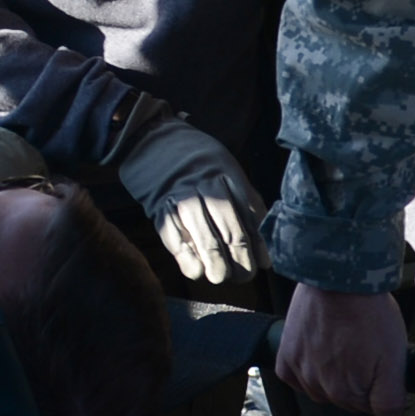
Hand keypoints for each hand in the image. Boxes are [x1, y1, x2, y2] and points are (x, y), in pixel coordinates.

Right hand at [113, 119, 268, 289]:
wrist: (151, 138)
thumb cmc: (195, 160)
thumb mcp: (226, 168)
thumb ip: (245, 202)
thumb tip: (263, 250)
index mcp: (228, 174)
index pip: (250, 214)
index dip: (258, 244)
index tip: (262, 264)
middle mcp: (207, 185)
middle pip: (230, 229)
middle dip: (240, 259)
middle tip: (244, 276)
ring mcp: (182, 196)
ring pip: (205, 236)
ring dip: (216, 263)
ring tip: (221, 277)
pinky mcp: (160, 207)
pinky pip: (176, 237)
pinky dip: (187, 258)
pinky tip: (196, 271)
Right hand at [277, 283, 408, 415]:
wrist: (337, 281)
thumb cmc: (369, 313)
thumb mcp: (395, 357)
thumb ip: (391, 397)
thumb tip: (388, 415)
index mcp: (349, 394)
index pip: (372, 407)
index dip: (381, 385)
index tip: (382, 364)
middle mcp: (322, 390)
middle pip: (347, 398)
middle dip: (359, 379)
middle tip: (365, 348)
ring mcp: (302, 374)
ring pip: (322, 387)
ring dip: (333, 373)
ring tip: (344, 342)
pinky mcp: (287, 357)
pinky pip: (295, 375)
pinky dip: (306, 367)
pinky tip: (318, 349)